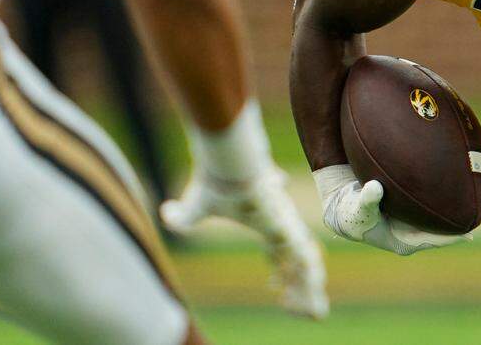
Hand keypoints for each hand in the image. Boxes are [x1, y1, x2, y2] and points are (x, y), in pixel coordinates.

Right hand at [162, 168, 328, 319]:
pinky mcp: (289, 232)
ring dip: (309, 290)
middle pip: (297, 258)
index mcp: (265, 220)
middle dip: (300, 281)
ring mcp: (289, 227)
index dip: (278, 268)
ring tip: (315, 316)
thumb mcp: (194, 207)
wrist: (228, 165)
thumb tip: (165, 213)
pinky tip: (313, 309)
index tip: (274, 286)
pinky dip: (309, 289)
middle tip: (301, 306)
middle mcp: (282, 223)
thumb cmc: (215, 182)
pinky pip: (305, 266)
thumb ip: (183, 216)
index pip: (277, 249)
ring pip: (307, 265)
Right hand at [313, 165, 470, 255]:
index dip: (450, 238)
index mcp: (402, 242)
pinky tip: (451, 189)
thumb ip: (368, 199)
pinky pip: (428, 211)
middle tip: (476, 218)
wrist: (342, 208)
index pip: (433, 241)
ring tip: (472, 205)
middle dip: (456, 227)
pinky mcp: (407, 214)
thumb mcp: (358, 207)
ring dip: (450, 216)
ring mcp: (409, 225)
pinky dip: (438, 202)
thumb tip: (376, 188)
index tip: (469, 235)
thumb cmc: (351, 212)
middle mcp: (409, 235)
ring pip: (435, 222)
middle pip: (439, 233)